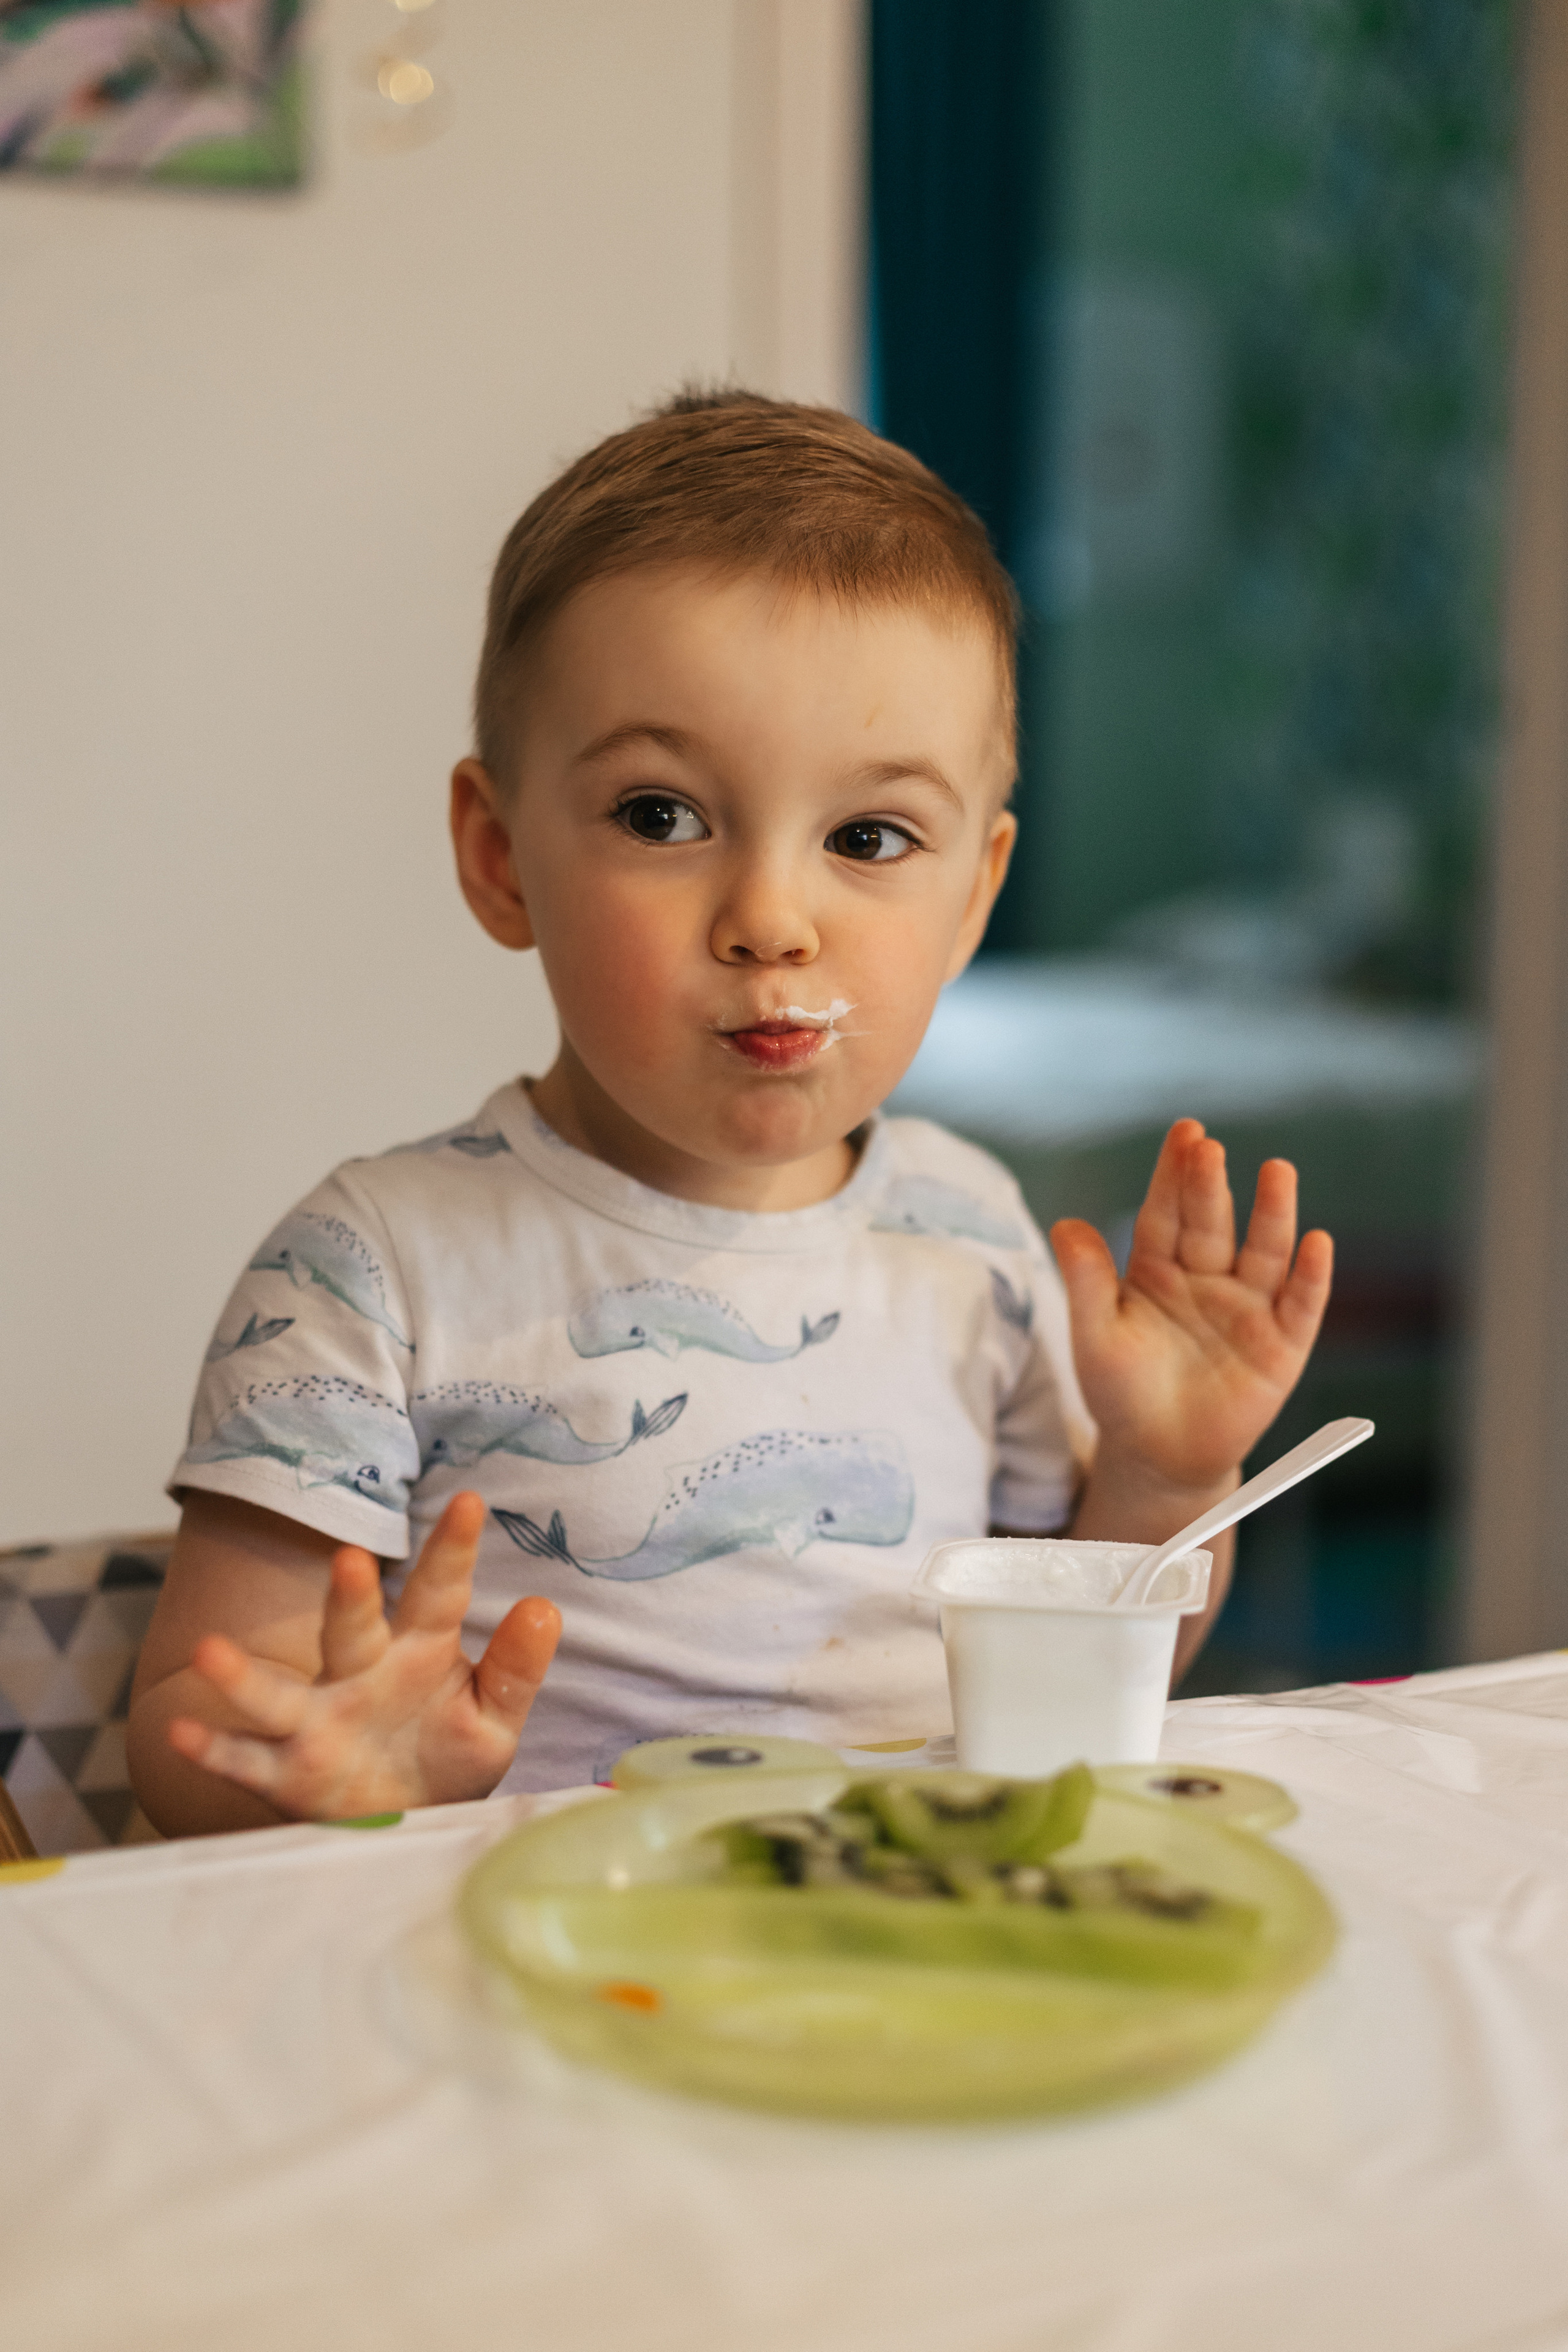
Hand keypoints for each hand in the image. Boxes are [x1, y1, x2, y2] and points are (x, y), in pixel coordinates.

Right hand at [165, 1492, 559, 1819]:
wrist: (404, 1822)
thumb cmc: (444, 1755)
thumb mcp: (493, 1718)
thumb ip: (515, 1669)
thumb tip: (546, 1608)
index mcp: (420, 1651)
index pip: (439, 1593)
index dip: (454, 1550)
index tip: (473, 1502)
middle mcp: (361, 1674)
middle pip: (352, 1631)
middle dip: (347, 1600)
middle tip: (351, 1561)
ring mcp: (317, 1721)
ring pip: (278, 1696)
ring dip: (244, 1678)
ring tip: (211, 1653)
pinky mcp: (287, 1773)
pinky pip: (246, 1759)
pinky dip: (215, 1750)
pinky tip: (183, 1732)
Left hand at [1051, 1119, 1332, 1515]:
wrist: (1158, 1457)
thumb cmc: (1121, 1392)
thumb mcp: (1095, 1339)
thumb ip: (1086, 1283)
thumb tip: (1064, 1224)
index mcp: (1158, 1269)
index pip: (1166, 1212)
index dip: (1174, 1174)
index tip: (1185, 1132)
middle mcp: (1207, 1279)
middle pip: (1211, 1224)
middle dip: (1211, 1186)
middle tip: (1209, 1149)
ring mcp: (1247, 1309)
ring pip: (1264, 1252)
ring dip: (1274, 1213)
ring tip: (1277, 1171)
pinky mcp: (1281, 1347)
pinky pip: (1299, 1306)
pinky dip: (1310, 1276)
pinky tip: (1317, 1243)